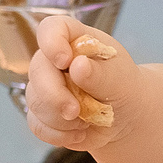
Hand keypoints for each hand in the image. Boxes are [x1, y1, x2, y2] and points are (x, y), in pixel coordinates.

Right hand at [24, 13, 133, 150]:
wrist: (126, 117)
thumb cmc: (124, 89)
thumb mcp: (121, 81)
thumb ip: (100, 74)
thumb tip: (77, 65)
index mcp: (75, 41)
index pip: (51, 28)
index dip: (52, 42)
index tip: (65, 61)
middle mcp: (54, 60)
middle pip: (37, 70)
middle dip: (54, 95)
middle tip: (75, 111)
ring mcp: (45, 86)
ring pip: (35, 102)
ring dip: (61, 118)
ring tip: (87, 122)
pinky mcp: (43, 112)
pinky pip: (37, 125)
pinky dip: (58, 134)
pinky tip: (80, 134)